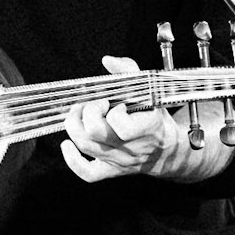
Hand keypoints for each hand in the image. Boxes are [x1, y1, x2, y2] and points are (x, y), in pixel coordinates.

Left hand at [61, 57, 182, 183]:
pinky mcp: (111, 170)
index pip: (122, 125)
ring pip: (86, 146)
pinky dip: (72, 160)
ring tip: (79, 114)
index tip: (116, 103)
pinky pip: (88, 174)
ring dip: (75, 126)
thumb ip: (130, 72)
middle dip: (88, 113)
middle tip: (94, 104)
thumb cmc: (156, 118)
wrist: (167, 152)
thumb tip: (108, 60)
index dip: (113, 111)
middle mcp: (132, 147)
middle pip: (95, 133)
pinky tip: (67, 144)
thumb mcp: (150, 92)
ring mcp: (119, 160)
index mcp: (147, 128)